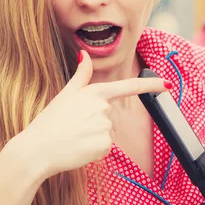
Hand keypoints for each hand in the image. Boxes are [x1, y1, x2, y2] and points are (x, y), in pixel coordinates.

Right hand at [12, 50, 168, 178]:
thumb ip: (81, 76)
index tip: (167, 84)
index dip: (151, 85)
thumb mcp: (65, 94)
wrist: (36, 150)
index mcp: (95, 92)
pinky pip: (105, 148)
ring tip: (73, 137)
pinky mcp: (105, 145)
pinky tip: (78, 148)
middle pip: (110, 116)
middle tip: (72, 127)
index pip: (129, 86)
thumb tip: (84, 54)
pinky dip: (94, 150)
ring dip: (93, 137)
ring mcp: (105, 127)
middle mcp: (103, 108)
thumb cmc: (48, 122)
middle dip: (94, 123)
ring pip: (108, 133)